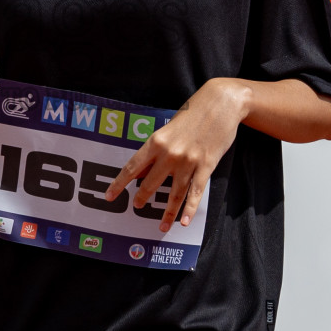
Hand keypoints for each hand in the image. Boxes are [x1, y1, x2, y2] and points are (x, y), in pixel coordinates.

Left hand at [104, 79, 247, 232]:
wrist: (222, 103)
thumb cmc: (193, 113)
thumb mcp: (168, 127)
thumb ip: (155, 149)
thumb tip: (142, 170)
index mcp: (156, 141)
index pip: (132, 167)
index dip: (119, 184)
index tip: (109, 196)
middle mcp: (169, 154)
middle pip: (150, 183)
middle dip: (142, 198)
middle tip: (137, 207)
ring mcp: (188, 162)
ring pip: (174, 194)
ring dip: (167, 213)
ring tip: (162, 227)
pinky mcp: (206, 166)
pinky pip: (195, 192)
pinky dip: (189, 209)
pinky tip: (184, 222)